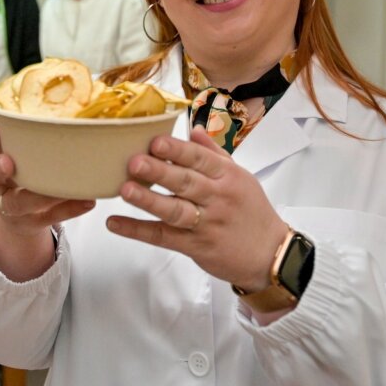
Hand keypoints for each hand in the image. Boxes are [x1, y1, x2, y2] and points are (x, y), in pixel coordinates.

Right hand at [0, 121, 95, 236]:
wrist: (18, 216)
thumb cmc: (22, 173)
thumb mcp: (16, 156)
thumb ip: (25, 137)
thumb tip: (63, 103)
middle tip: (8, 163)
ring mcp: (13, 206)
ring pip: (20, 203)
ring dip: (41, 195)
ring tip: (65, 187)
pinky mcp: (33, 222)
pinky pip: (49, 217)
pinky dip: (69, 209)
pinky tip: (87, 201)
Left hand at [105, 126, 287, 289]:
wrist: (271, 255)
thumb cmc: (252, 212)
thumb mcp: (241, 178)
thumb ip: (214, 154)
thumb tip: (194, 129)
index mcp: (227, 177)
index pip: (200, 160)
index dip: (177, 150)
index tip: (155, 141)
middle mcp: (217, 199)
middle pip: (186, 183)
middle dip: (159, 171)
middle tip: (134, 161)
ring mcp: (206, 224)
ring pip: (174, 211)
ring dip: (148, 200)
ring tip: (125, 190)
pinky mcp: (195, 247)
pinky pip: (163, 237)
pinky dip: (138, 231)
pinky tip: (115, 223)